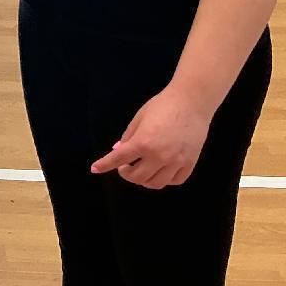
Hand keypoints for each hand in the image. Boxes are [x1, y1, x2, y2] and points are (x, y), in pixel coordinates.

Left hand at [90, 86, 210, 189]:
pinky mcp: (189, 163)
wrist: (191, 102)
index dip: (104, 165)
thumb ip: (128, 137)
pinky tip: (161, 171)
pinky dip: (165, 180)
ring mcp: (175, 162)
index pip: (118, 159)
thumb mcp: (139, 117)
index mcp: (142, 142)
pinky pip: (175, 180)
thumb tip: (118, 150)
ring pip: (156, 183)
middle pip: (137, 177)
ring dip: (144, 180)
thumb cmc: (162, 105)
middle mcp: (158, 156)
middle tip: (125, 167)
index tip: (94, 169)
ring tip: (142, 171)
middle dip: (127, 174)